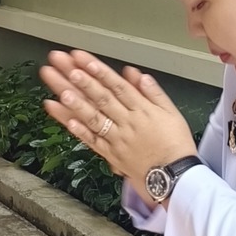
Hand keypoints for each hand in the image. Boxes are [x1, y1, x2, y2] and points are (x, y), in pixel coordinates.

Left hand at [39, 49, 197, 192]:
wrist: (175, 176)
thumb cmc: (175, 145)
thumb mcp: (172, 112)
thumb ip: (153, 92)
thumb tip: (136, 74)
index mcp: (142, 110)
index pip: (117, 85)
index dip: (99, 71)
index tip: (83, 59)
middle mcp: (126, 122)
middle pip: (100, 97)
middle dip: (80, 80)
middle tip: (63, 66)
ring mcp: (117, 139)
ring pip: (93, 117)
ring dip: (75, 103)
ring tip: (60, 90)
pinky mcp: (111, 154)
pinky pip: (93, 141)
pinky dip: (79, 131)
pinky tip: (66, 120)